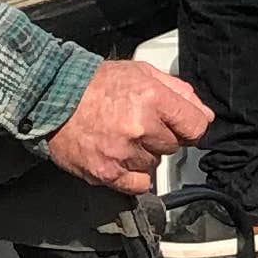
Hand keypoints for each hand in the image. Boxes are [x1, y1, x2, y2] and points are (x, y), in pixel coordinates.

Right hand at [47, 58, 209, 193]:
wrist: (53, 97)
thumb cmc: (96, 84)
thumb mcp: (142, 72)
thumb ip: (178, 91)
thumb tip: (205, 114)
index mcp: (152, 98)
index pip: (196, 126)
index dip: (190, 126)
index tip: (181, 126)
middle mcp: (140, 127)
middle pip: (175, 147)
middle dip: (162, 137)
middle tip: (139, 125)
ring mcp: (123, 153)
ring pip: (155, 164)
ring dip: (144, 155)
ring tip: (122, 137)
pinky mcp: (107, 173)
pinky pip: (139, 184)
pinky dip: (132, 175)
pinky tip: (119, 157)